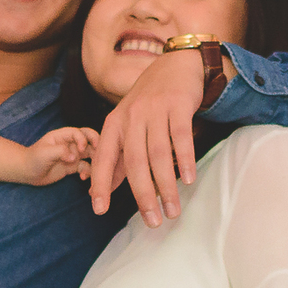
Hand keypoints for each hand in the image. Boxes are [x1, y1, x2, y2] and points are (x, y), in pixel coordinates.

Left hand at [24, 126, 100, 186]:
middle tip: (101, 156)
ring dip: (95, 161)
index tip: (82, 150)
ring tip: (95, 170)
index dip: (83, 139)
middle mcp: (71, 143)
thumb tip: (74, 157)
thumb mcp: (45, 153)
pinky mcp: (73, 166)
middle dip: (96, 147)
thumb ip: (60, 151)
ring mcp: (73, 155)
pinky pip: (85, 168)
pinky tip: (83, 178)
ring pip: (90, 155)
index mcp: (64, 135)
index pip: (79, 133)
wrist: (27, 172)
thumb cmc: (34, 158)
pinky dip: (87, 172)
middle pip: (89, 141)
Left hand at [87, 49, 233, 226]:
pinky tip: (189, 180)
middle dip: (143, 196)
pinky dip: (185, 160)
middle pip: (135, 162)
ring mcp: (154, 110)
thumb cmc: (149, 103)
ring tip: (172, 210)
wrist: (175, 66)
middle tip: (152, 222)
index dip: (100, 184)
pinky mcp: (177, 105)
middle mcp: (131, 117)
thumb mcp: (127, 126)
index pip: (104, 158)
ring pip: (159, 155)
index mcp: (114, 124)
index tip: (99, 210)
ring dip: (166, 186)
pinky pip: (181, 137)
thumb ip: (118, 158)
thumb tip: (104, 190)